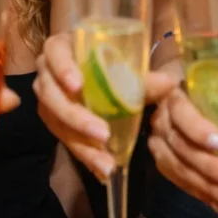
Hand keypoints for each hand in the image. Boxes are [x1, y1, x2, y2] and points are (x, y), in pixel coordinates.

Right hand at [34, 32, 177, 180]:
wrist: (99, 71)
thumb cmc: (109, 60)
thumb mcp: (125, 65)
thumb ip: (143, 77)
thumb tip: (169, 83)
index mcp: (61, 48)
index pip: (55, 53)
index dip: (63, 69)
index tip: (78, 86)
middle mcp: (47, 72)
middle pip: (51, 95)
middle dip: (77, 117)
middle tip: (103, 134)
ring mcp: (47, 98)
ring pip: (57, 123)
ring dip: (82, 145)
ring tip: (107, 164)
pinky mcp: (53, 120)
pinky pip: (65, 139)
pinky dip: (85, 155)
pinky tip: (102, 170)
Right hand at [146, 87, 217, 213]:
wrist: (178, 87)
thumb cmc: (205, 88)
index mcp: (174, 96)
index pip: (182, 114)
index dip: (200, 131)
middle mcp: (160, 120)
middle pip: (183, 148)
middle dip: (214, 169)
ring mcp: (157, 142)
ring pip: (180, 168)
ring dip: (210, 188)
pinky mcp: (161, 160)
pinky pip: (179, 180)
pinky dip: (202, 193)